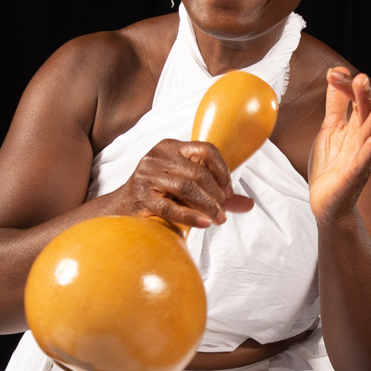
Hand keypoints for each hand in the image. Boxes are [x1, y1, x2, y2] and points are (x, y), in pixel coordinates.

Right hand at [116, 139, 255, 228]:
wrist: (121, 210)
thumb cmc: (160, 197)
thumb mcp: (188, 189)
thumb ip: (216, 194)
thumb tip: (249, 204)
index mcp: (170, 147)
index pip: (206, 149)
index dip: (222, 170)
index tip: (229, 192)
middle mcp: (156, 156)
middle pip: (198, 171)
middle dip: (216, 194)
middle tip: (224, 212)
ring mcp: (146, 176)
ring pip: (186, 188)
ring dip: (208, 206)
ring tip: (218, 219)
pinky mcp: (141, 197)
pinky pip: (171, 207)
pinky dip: (192, 216)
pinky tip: (205, 223)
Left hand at [308, 68, 370, 223]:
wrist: (327, 203)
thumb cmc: (331, 167)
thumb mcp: (330, 129)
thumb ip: (336, 104)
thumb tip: (336, 75)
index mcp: (355, 127)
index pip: (354, 100)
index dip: (345, 86)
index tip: (333, 73)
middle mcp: (362, 139)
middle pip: (367, 112)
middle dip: (366, 95)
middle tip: (362, 78)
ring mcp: (361, 158)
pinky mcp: (354, 177)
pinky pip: (363, 163)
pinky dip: (370, 152)